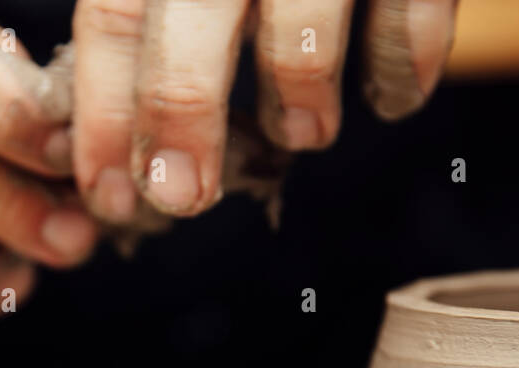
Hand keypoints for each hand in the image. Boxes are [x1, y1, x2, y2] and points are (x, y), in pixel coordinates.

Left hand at [70, 0, 458, 219]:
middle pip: (191, 26)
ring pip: (300, 33)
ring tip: (303, 134)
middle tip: (182, 197)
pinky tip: (390, 98)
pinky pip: (412, 13)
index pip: (114, 16)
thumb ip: (147, 8)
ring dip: (299, 103)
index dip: (105, 114)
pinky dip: (400, 70)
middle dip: (180, 123)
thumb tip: (114, 128)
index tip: (109, 193)